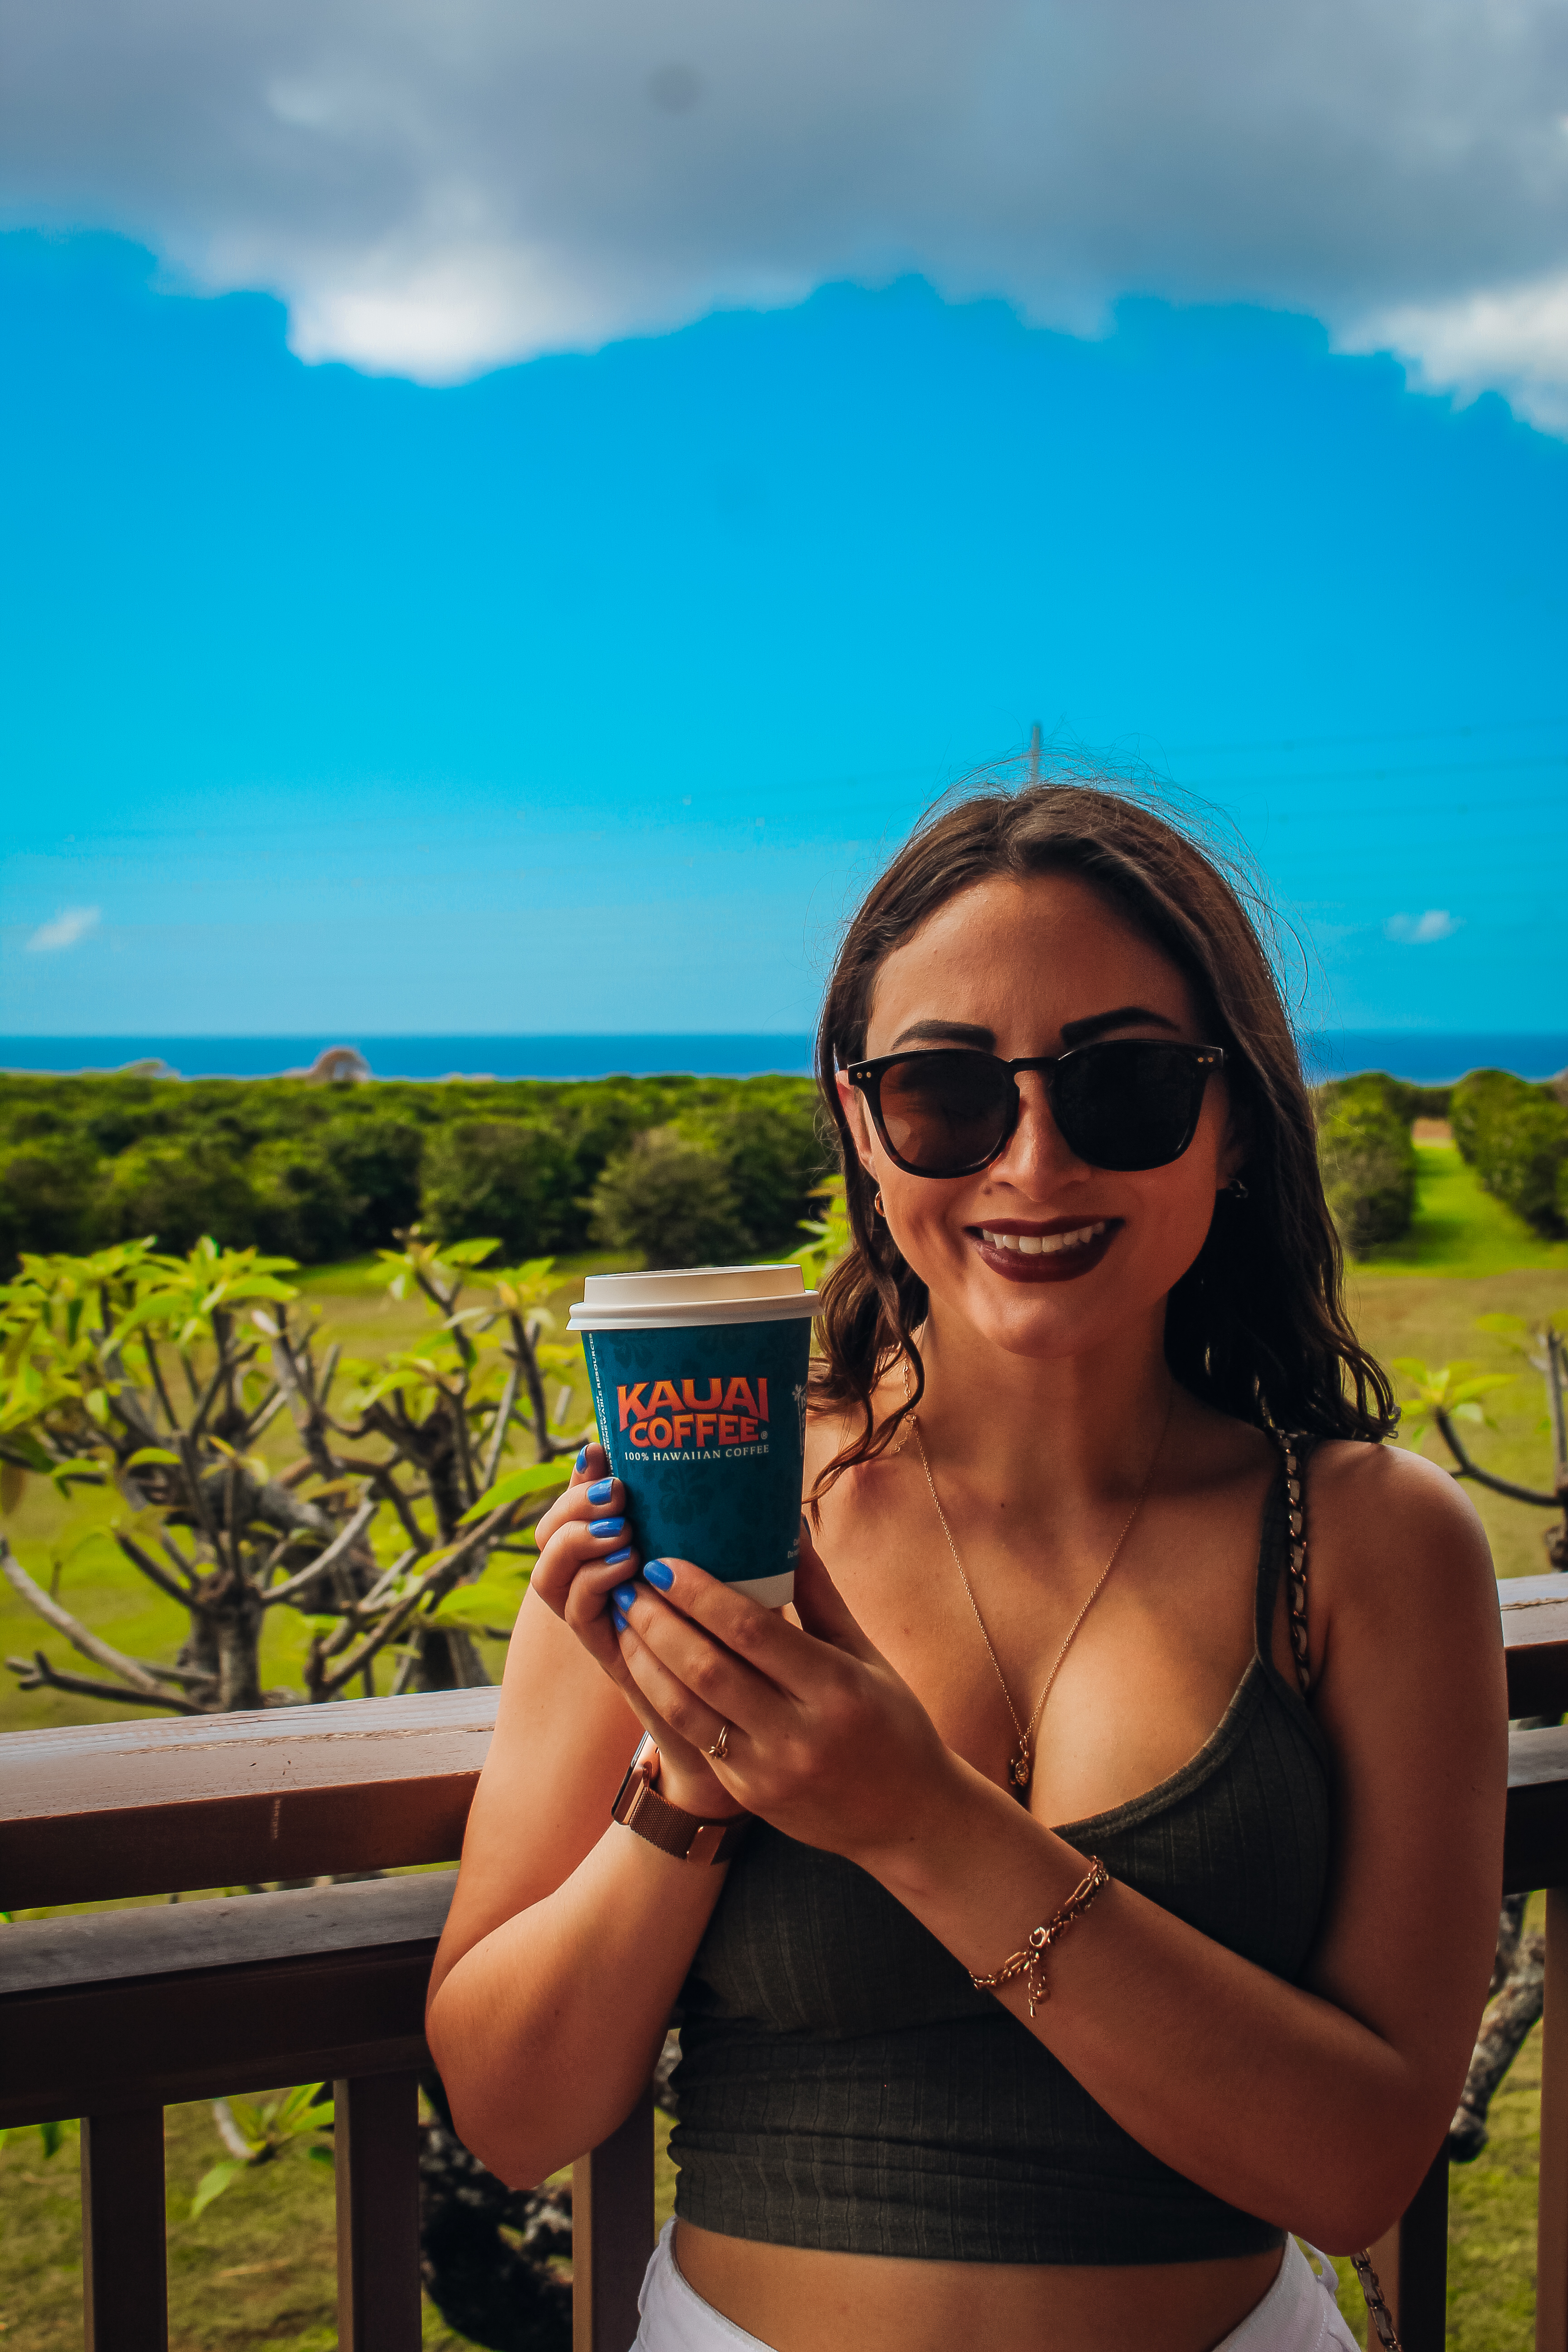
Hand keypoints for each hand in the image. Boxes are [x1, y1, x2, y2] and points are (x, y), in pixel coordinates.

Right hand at [530, 1443, 738, 1814]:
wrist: (745, 1735)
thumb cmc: (751, 1653)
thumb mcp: (742, 1584)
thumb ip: (741, 1543)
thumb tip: (778, 1491)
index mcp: (625, 1557)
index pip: (580, 1507)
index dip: (579, 1477)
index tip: (598, 1448)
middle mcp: (602, 1588)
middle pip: (551, 1535)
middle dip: (570, 1503)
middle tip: (613, 1489)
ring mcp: (601, 1623)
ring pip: (550, 1575)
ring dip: (577, 1543)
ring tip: (619, 1527)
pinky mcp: (608, 1656)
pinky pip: (578, 1616)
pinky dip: (593, 1586)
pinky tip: (626, 1569)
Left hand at [609, 1524, 955, 1862]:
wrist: (906, 1817)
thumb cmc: (891, 1721)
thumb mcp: (864, 1654)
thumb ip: (820, 1594)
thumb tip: (788, 1525)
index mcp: (836, 1687)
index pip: (751, 1631)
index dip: (700, 1595)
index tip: (664, 1564)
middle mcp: (799, 1733)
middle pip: (707, 1669)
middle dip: (659, 1623)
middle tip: (630, 1586)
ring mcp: (769, 1771)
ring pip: (686, 1709)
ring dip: (645, 1661)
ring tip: (624, 1621)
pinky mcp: (749, 1795)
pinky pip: (696, 1740)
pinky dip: (663, 1699)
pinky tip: (646, 1667)